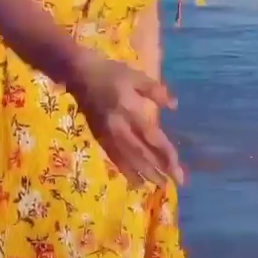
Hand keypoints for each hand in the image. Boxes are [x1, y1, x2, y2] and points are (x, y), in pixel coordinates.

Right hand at [68, 52, 183, 188]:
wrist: (78, 74)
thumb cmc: (110, 72)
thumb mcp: (136, 76)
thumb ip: (156, 91)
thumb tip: (174, 106)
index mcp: (130, 110)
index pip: (152, 138)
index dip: (166, 154)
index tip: (178, 169)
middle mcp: (119, 126)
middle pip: (141, 153)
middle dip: (159, 170)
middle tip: (175, 184)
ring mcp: (107, 133)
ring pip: (127, 159)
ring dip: (144, 173)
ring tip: (159, 185)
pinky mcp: (98, 136)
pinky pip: (114, 157)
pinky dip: (126, 170)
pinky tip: (135, 180)